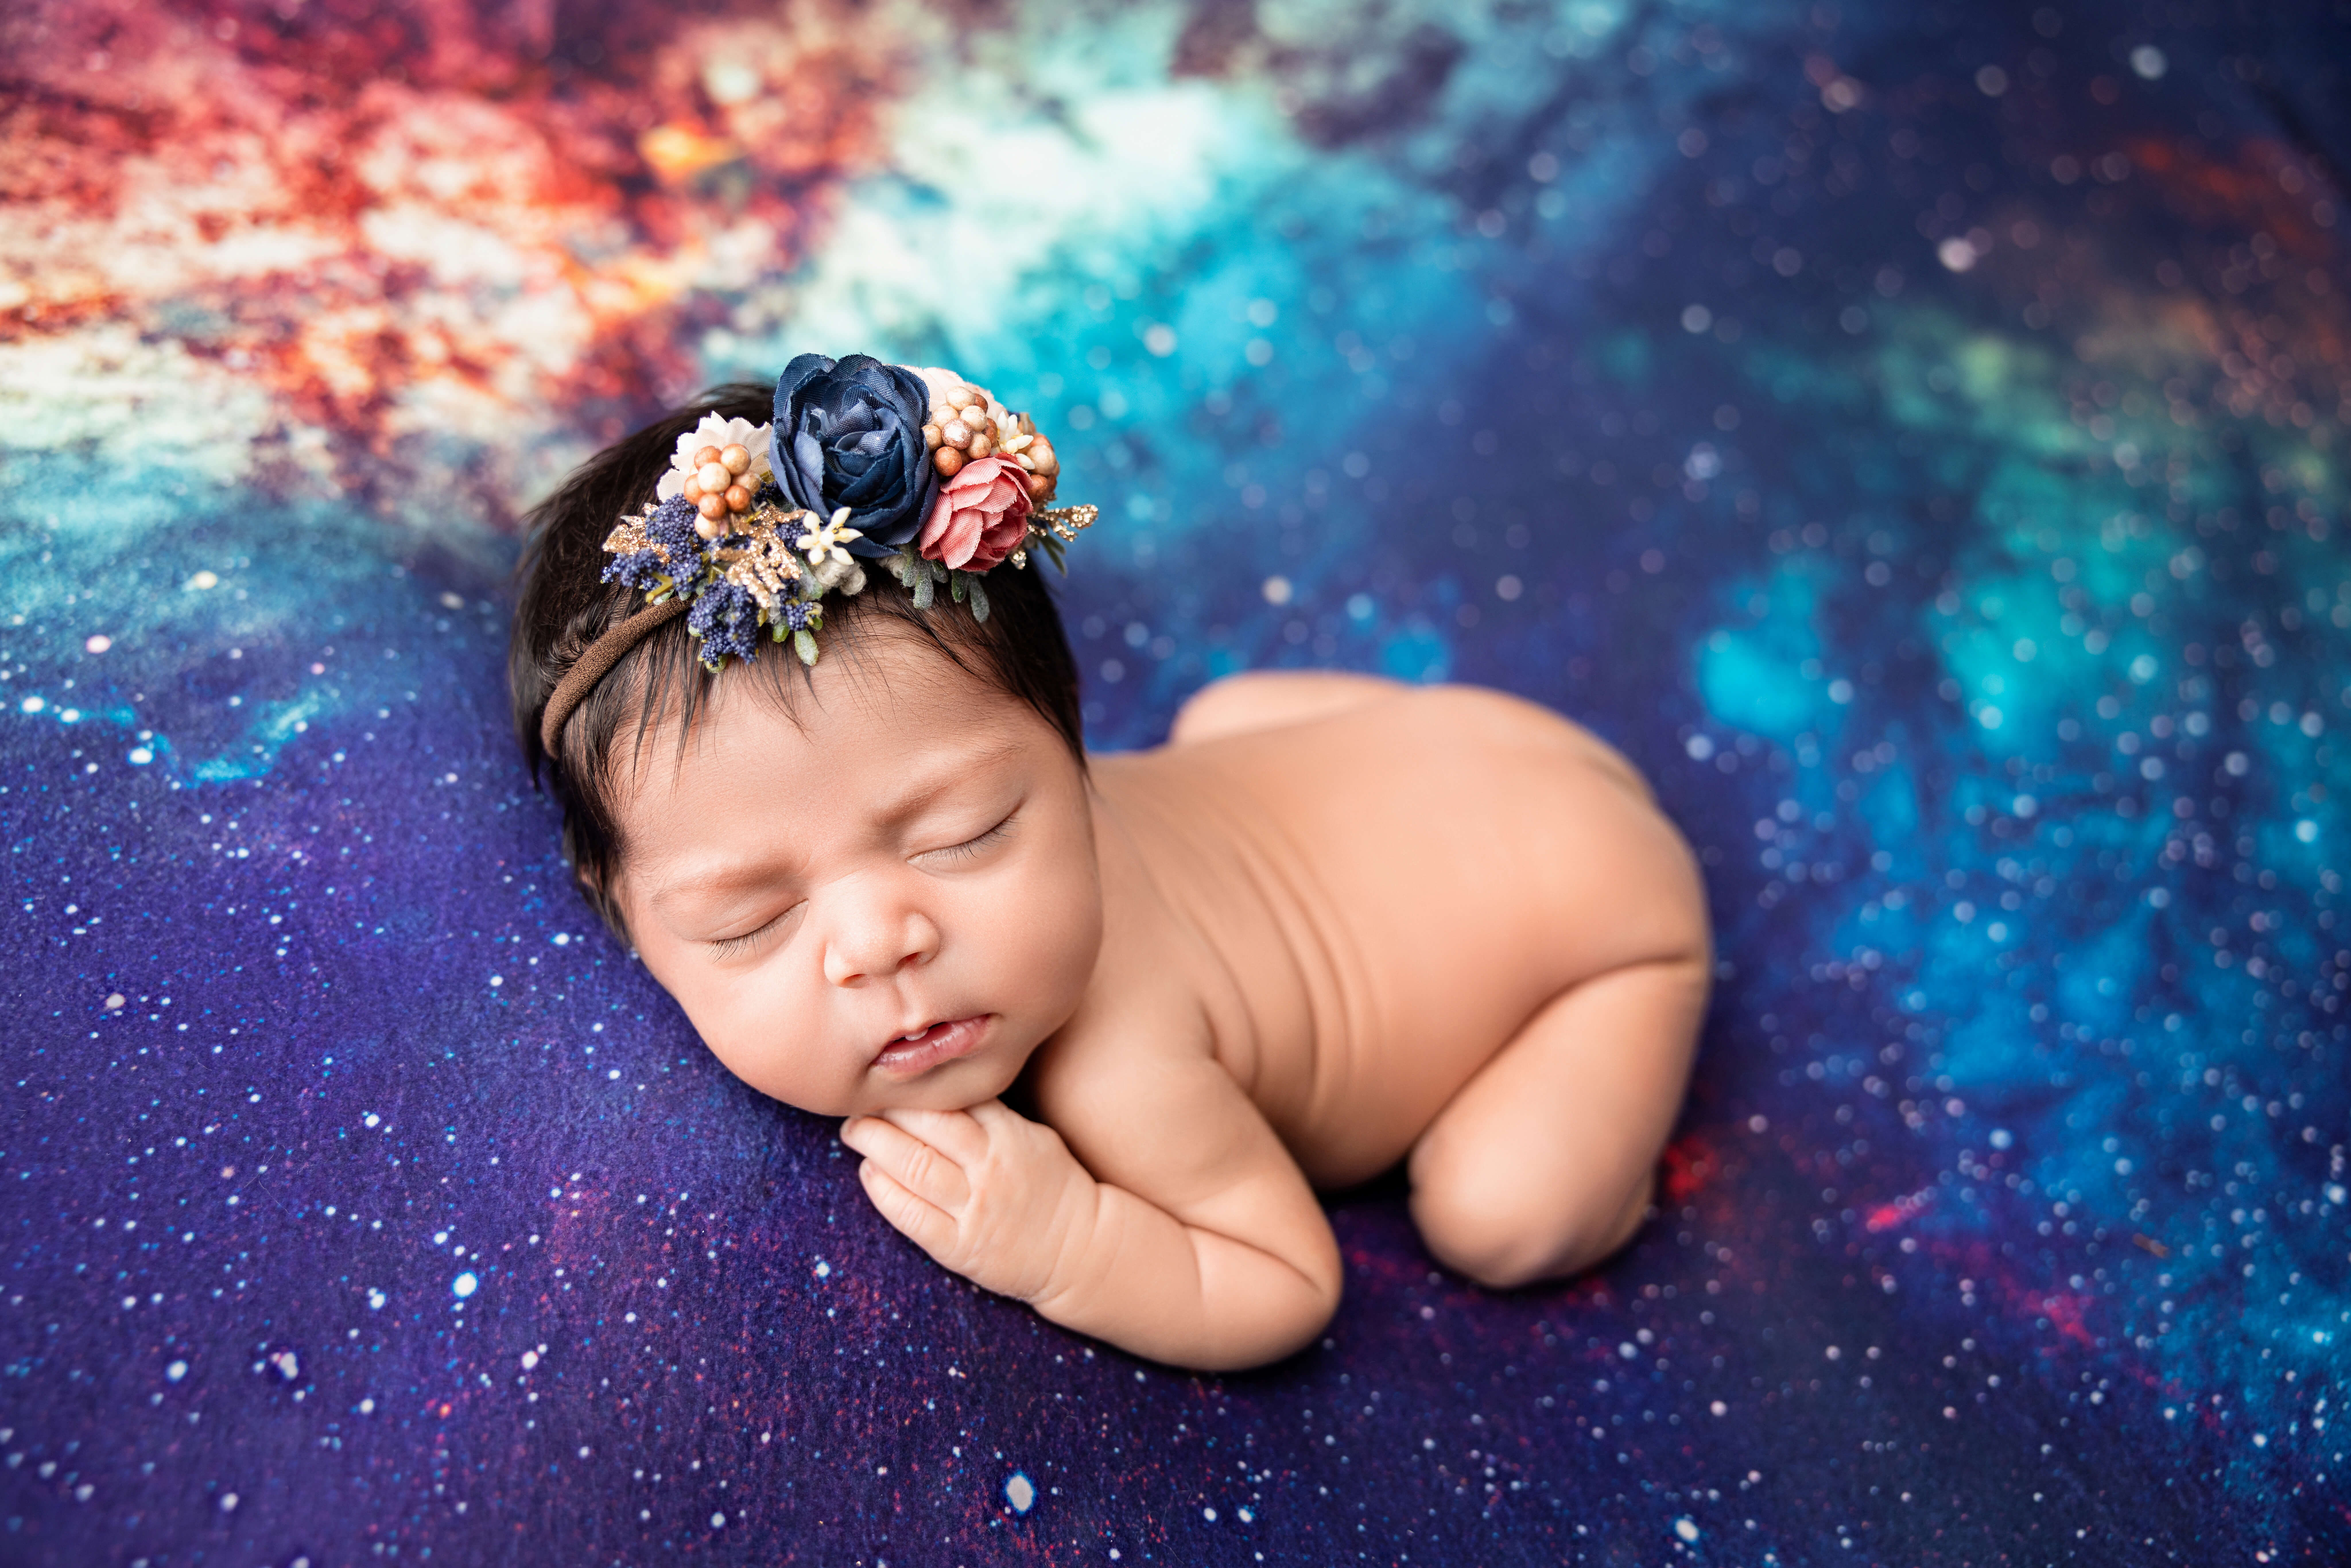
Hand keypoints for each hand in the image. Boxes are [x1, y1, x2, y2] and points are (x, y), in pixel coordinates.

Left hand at [840, 1101, 1098, 1304]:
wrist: (1081, 1249)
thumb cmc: (1053, 1187)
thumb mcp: (1033, 1138)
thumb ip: (992, 1116)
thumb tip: (941, 1090)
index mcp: (1010, 1135)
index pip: (952, 1100)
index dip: (914, 1087)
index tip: (888, 1077)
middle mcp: (990, 1168)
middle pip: (927, 1127)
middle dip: (885, 1111)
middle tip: (857, 1102)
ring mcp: (975, 1209)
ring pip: (914, 1167)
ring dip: (875, 1145)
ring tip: (853, 1131)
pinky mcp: (960, 1247)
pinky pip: (913, 1216)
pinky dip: (884, 1192)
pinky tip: (867, 1174)